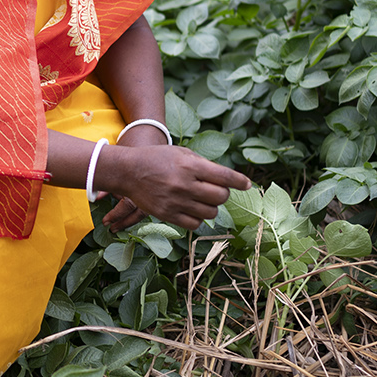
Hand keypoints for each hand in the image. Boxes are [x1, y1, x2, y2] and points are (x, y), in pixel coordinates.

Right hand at [97, 142, 251, 231]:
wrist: (128, 172)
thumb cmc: (157, 159)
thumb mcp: (181, 153)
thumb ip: (204, 165)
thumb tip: (226, 179)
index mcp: (190, 166)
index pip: (224, 177)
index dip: (240, 181)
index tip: (247, 184)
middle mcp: (184, 184)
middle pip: (221, 197)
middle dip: (223, 194)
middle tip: (217, 190)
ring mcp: (176, 201)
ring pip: (210, 212)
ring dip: (211, 207)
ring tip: (202, 199)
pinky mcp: (167, 215)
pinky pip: (195, 224)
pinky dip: (199, 218)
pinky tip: (193, 209)